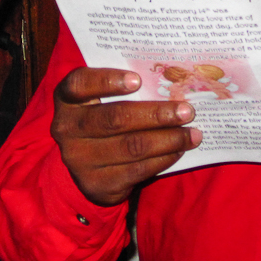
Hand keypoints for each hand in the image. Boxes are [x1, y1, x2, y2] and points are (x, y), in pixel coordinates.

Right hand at [51, 67, 201, 205]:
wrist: (86, 165)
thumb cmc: (103, 116)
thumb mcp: (102, 99)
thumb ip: (124, 86)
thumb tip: (172, 76)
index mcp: (67, 99)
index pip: (80, 84)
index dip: (107, 80)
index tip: (138, 79)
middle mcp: (67, 129)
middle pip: (115, 119)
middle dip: (156, 114)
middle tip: (187, 110)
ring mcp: (79, 160)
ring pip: (131, 147)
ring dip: (168, 139)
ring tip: (193, 133)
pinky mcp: (97, 184)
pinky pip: (137, 170)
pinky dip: (163, 158)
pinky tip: (179, 149)